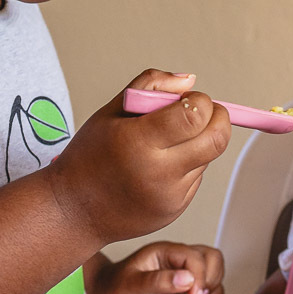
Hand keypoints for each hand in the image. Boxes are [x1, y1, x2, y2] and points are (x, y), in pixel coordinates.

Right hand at [46, 70, 231, 247]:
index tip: (188, 100)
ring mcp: (170, 196)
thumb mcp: (110, 111)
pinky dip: (187, 165)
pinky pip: (196, 177)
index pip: (196, 115)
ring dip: (198, 142)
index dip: (201, 101)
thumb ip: (151, 85)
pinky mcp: (176, 210)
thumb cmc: (89, 156)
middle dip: (218, 118)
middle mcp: (158, 172)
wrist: (74, 211)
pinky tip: (158, 168)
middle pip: (217, 139)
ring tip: (165, 144)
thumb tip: (190, 82)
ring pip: (208, 157)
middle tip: (201, 113)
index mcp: (138, 141)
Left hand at [86, 243, 224, 293]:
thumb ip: (158, 281)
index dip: (199, 277)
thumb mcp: (132, 287)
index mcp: (165, 251)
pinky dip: (213, 293)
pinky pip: (209, 285)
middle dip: (210, 278)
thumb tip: (187, 278)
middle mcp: (177, 259)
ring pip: (213, 269)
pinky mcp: (185, 287)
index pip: (195, 257)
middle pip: (210, 257)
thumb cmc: (115, 290)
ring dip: (215, 285)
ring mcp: (183, 272)